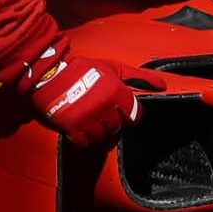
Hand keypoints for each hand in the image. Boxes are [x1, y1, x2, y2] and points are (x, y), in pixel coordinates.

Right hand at [16, 40, 163, 146]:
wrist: (49, 73)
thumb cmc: (84, 69)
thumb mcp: (114, 68)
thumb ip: (139, 77)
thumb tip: (163, 85)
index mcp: (116, 92)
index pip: (134, 116)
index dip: (130, 117)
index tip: (124, 115)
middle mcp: (103, 107)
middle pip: (117, 127)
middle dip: (111, 122)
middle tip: (101, 114)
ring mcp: (87, 118)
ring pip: (102, 137)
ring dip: (97, 131)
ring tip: (89, 119)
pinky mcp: (71, 127)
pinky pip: (84, 143)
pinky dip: (83, 138)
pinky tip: (79, 127)